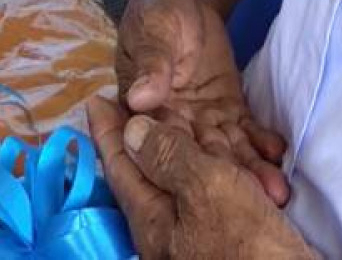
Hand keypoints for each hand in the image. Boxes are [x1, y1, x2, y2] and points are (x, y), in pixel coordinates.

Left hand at [89, 100, 306, 259]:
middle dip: (148, 134)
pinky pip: (218, 192)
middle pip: (151, 172)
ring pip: (188, 180)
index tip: (96, 99)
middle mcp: (167, 231)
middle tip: (141, 99)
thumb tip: (131, 131)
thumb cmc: (245, 240)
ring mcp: (197, 237)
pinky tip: (233, 156)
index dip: (108, 131)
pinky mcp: (229, 237)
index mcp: (151, 220)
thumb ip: (168, 157)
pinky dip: (224, 167)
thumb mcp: (205, 189)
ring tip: (192, 118)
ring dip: (193, 147)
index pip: (121, 167)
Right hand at [116, 0, 287, 196]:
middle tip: (256, 200)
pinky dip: (261, 144)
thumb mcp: (153, 29)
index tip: (206, 182)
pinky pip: (245, 131)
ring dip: (251, 170)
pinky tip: (278, 155)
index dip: (183, 164)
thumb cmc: (158, 11)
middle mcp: (175, 125)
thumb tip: (140, 96)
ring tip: (276, 190)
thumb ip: (151, 63)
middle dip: (227, 179)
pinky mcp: (228, 108)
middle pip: (200, 156)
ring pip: (227, 151)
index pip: (161, 142)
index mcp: (147, 111)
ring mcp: (203, 120)